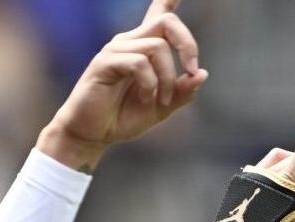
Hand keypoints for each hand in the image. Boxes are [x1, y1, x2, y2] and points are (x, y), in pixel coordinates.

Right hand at [39, 0, 206, 171]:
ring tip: (161, 101)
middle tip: (192, 70)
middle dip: (187, 44)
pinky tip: (146, 99)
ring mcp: (116, 50)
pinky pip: (140, 63)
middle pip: (167, 22)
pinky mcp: (105, 62)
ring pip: (157, 47)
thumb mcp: (161, 108)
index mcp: (144, 48)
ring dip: (168, 78)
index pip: (159, 13)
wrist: (92, 134)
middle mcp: (130, 42)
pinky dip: (150, 84)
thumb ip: (182, 92)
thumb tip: (201, 74)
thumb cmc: (122, 118)